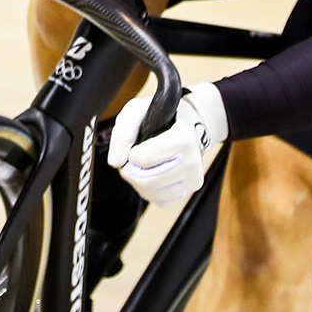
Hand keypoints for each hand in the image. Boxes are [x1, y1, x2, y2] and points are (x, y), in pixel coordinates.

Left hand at [106, 83, 227, 205]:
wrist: (189, 123)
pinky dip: (151, 190)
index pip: (141, 159)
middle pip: (146, 181)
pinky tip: (154, 174)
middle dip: (132, 171)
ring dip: (140, 181)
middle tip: (133, 159)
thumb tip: (116, 162)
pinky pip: (161, 200)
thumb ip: (122, 133)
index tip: (138, 144)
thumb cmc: (161, 117)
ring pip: (152, 193)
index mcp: (183, 138)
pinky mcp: (192, 187)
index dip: (131, 152)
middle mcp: (192, 160)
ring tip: (144, 166)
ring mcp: (194, 176)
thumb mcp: (136, 111)